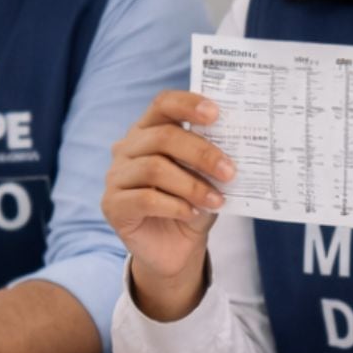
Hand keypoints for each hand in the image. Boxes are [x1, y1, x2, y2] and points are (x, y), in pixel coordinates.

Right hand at [103, 90, 233, 320]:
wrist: (176, 249)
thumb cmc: (192, 205)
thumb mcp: (207, 179)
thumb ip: (213, 159)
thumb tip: (239, 145)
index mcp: (150, 130)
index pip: (163, 104)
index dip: (188, 104)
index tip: (216, 114)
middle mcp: (127, 147)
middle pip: (162, 137)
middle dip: (201, 153)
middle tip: (229, 171)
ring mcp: (115, 175)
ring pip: (154, 168)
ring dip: (192, 185)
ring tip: (216, 200)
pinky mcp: (112, 205)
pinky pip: (145, 199)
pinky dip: (175, 205)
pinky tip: (192, 213)